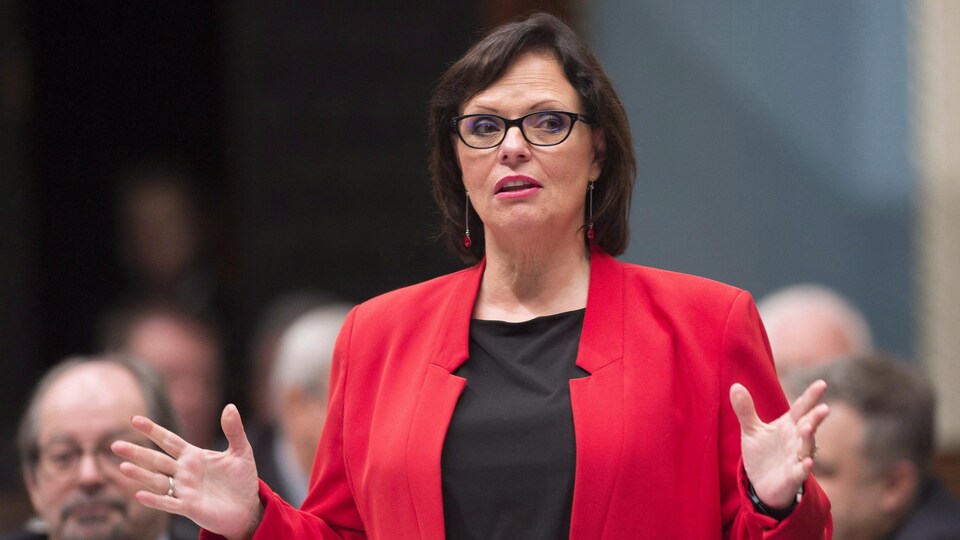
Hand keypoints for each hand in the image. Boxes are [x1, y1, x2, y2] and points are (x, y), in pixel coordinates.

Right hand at [111, 404, 262, 539]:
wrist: (247, 507)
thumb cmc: (242, 479)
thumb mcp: (241, 451)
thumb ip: (234, 430)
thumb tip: (230, 406)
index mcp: (193, 456)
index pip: (169, 440)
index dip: (153, 430)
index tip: (134, 419)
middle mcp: (184, 472)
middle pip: (156, 460)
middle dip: (137, 452)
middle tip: (115, 445)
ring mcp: (184, 489)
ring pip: (158, 480)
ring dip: (141, 474)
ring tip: (122, 467)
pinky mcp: (189, 507)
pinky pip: (168, 503)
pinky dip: (155, 499)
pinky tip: (140, 495)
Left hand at [730, 380, 828, 509]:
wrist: (761, 484)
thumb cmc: (762, 454)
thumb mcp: (752, 430)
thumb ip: (746, 410)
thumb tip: (735, 386)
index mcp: (788, 426)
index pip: (801, 408)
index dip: (811, 396)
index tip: (821, 383)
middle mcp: (796, 440)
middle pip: (808, 426)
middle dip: (816, 418)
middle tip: (824, 408)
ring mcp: (796, 458)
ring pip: (806, 447)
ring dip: (808, 438)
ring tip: (808, 427)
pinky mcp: (792, 477)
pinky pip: (800, 471)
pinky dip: (804, 467)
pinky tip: (808, 462)